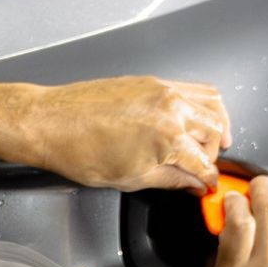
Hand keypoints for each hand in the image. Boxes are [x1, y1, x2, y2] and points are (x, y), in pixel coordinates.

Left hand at [15, 76, 231, 192]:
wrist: (51, 122)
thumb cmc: (79, 150)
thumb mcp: (131, 179)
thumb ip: (171, 180)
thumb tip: (192, 183)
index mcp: (168, 139)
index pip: (205, 163)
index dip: (209, 179)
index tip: (207, 185)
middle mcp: (171, 109)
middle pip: (215, 131)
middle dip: (213, 154)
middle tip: (204, 167)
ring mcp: (163, 90)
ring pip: (212, 104)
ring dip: (216, 125)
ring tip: (211, 141)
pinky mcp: (152, 81)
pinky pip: (192, 88)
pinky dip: (202, 104)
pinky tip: (194, 118)